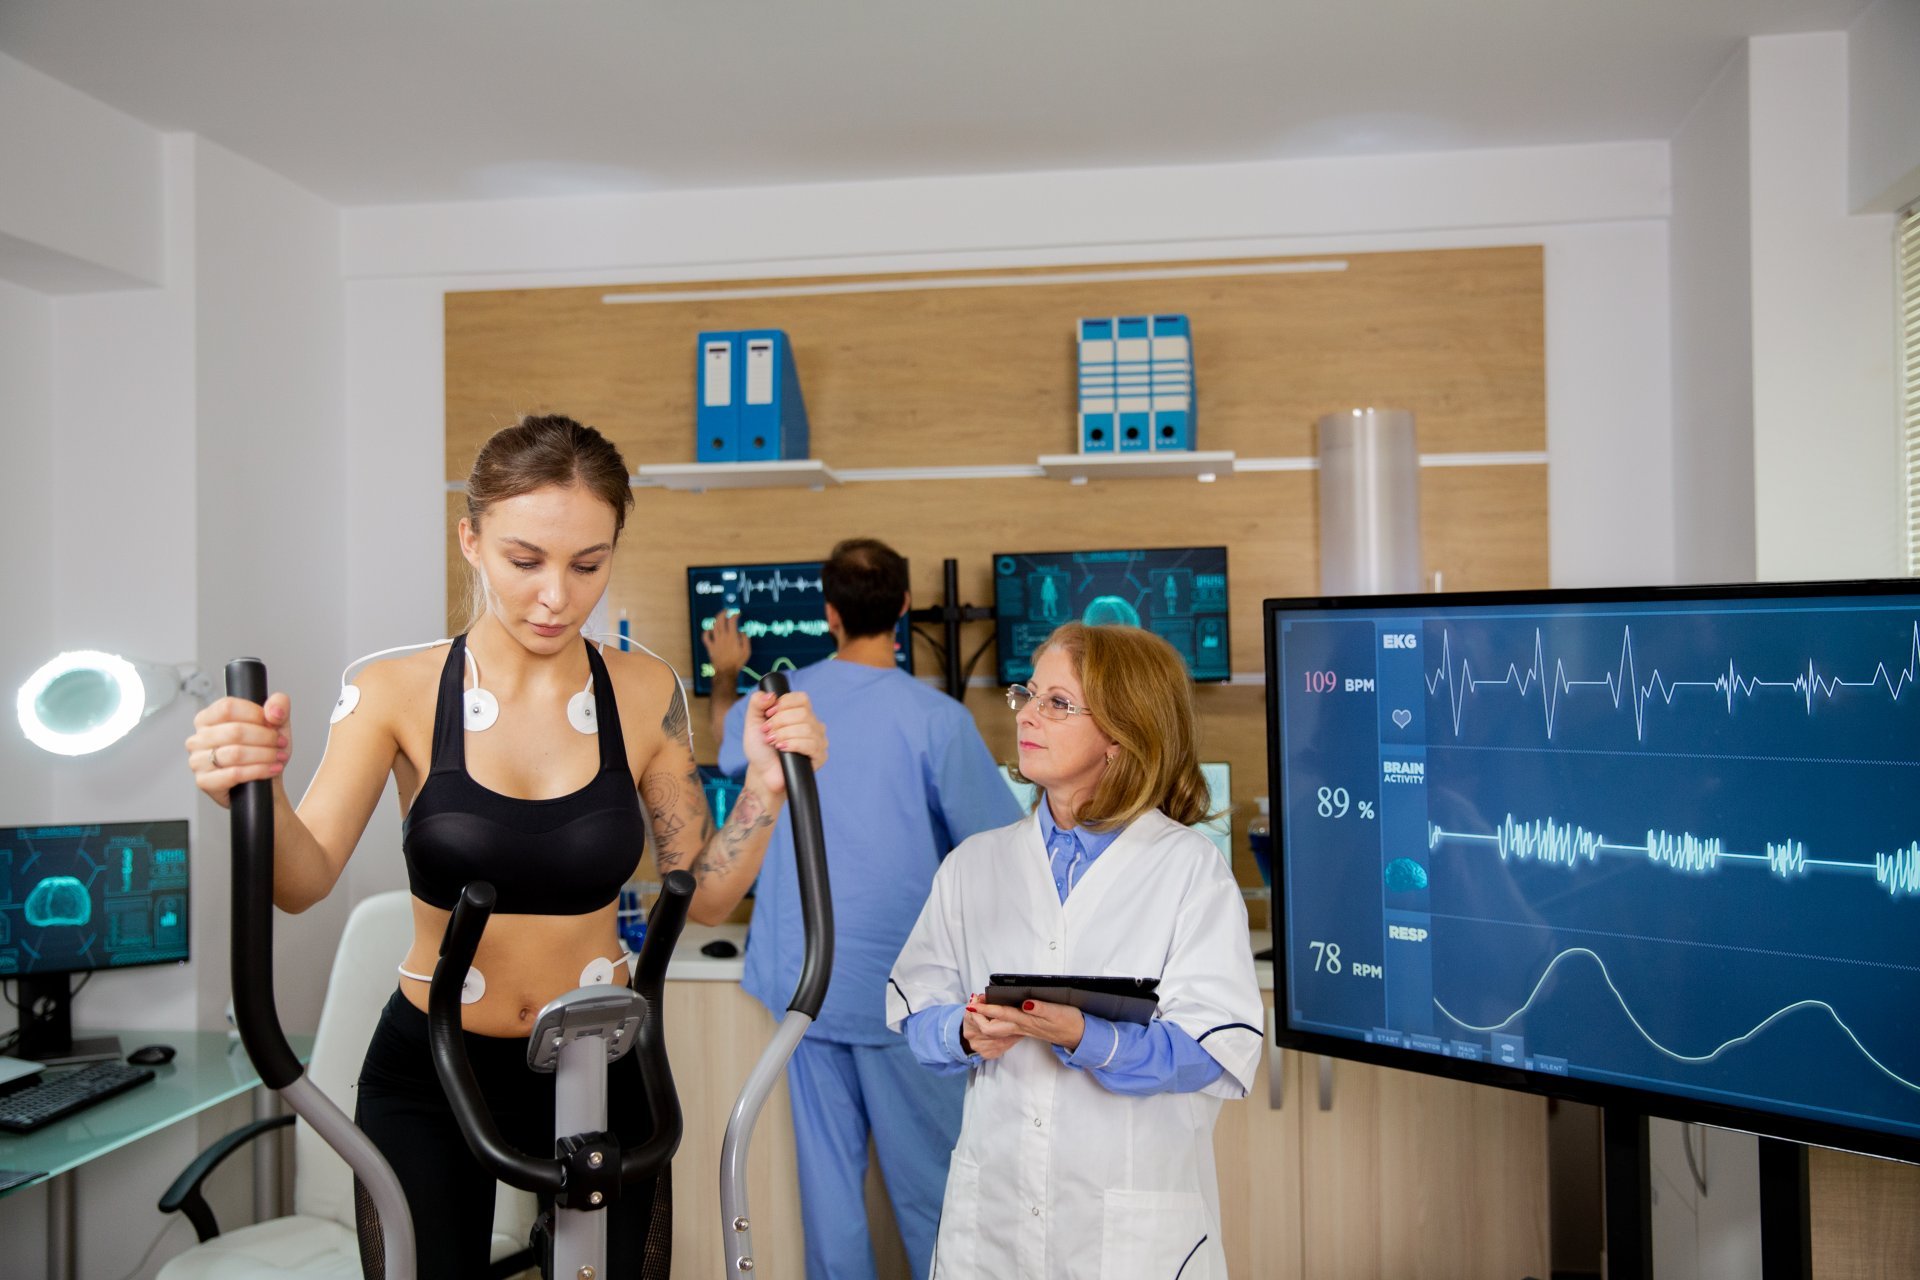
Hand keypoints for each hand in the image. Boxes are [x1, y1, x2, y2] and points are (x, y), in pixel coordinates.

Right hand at [186, 692, 290, 808]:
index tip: (273, 723)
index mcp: (208, 718)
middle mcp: (198, 738)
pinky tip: (271, 769)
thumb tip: (273, 712)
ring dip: (265, 755)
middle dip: (265, 737)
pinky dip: (259, 770)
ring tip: (279, 757)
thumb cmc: (264, 750)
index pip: (228, 707)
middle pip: (234, 731)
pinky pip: (234, 774)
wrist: (265, 782)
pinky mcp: (204, 782)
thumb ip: (279, 705)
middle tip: (280, 743)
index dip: (255, 715)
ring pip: (235, 753)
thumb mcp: (276, 723)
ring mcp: (198, 761)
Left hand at [702, 611, 750, 684]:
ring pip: (713, 627)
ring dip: (716, 620)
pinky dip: (706, 632)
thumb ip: (745, 639)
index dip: (735, 615)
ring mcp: (715, 641)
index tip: (737, 613)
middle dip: (723, 613)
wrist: (726, 671)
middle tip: (726, 610)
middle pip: (720, 621)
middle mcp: (723, 637)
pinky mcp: (710, 647)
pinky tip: (709, 630)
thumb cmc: (737, 662)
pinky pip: (706, 638)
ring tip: (719, 617)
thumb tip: (742, 632)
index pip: (732, 621)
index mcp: (732, 637)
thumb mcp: (747, 651)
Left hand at [739, 688, 827, 795]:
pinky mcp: (820, 756)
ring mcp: (819, 740)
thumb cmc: (760, 748)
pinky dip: (792, 745)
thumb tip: (771, 695)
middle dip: (780, 722)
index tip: (768, 715)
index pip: (802, 698)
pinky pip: (811, 745)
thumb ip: (757, 703)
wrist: (762, 772)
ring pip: (806, 729)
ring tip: (773, 743)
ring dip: (784, 735)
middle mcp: (813, 724)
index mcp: (800, 712)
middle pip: (803, 713)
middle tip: (768, 733)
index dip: (783, 704)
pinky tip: (782, 749)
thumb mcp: (753, 722)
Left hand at [962, 994, 1085, 1055]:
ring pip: (998, 1027)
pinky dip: (996, 1019)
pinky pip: (1006, 1026)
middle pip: (993, 1027)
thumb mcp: (1057, 1012)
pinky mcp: (1028, 1027)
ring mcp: (1024, 1028)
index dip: (985, 1010)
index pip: (1001, 1014)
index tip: (972, 1005)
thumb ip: (1041, 1008)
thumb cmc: (1069, 1022)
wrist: (1078, 1036)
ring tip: (979, 1006)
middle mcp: (1022, 1026)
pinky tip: (995, 1013)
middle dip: (979, 1017)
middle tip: (971, 1004)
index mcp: (1027, 1020)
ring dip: (986, 1018)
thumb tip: (1025, 1004)